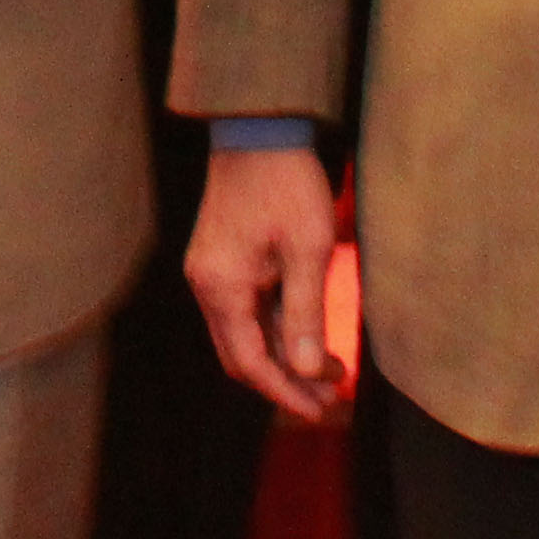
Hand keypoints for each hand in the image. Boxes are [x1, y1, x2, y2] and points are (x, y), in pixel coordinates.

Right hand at [182, 141, 347, 420]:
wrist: (259, 128)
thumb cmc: (287, 182)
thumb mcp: (308, 249)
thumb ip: (306, 313)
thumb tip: (311, 371)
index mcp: (221, 286)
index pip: (250, 363)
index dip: (286, 392)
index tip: (323, 411)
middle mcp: (207, 284)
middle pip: (240, 356)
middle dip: (286, 382)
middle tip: (332, 397)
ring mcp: (210, 271)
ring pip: (243, 335)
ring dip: (283, 356)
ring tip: (331, 368)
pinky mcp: (221, 259)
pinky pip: (244, 310)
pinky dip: (275, 329)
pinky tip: (308, 332)